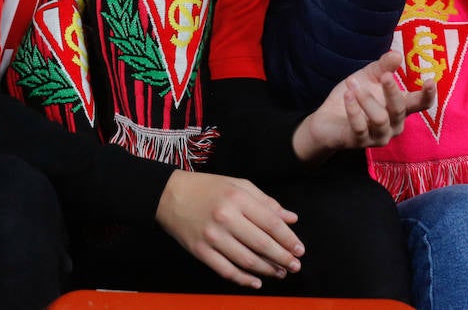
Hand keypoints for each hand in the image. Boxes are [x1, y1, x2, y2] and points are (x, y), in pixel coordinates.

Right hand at [156, 170, 303, 289]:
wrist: (168, 195)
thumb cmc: (207, 188)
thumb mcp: (238, 185)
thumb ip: (266, 202)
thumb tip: (291, 219)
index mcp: (237, 198)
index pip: (271, 223)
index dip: (289, 239)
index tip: (300, 249)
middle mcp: (226, 218)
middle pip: (262, 244)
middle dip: (283, 258)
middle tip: (295, 266)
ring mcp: (212, 236)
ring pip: (247, 260)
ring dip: (267, 270)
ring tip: (280, 273)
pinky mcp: (200, 251)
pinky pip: (226, 270)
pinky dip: (243, 279)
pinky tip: (256, 282)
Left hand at [292, 50, 435, 161]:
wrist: (327, 119)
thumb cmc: (354, 97)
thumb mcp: (369, 77)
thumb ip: (383, 67)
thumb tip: (397, 54)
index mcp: (400, 109)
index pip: (420, 104)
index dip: (428, 95)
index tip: (430, 80)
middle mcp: (393, 125)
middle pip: (400, 110)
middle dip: (393, 91)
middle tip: (385, 75)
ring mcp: (378, 136)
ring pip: (380, 119)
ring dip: (366, 98)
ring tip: (352, 82)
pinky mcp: (359, 142)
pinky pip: (360, 126)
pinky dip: (353, 109)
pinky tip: (347, 95)